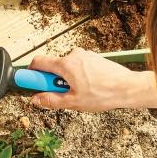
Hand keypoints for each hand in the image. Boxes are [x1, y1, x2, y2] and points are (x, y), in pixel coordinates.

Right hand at [27, 48, 156, 110]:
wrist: (128, 87)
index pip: (38, 62)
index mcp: (65, 65)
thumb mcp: (73, 102)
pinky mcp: (94, 58)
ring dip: (67, 80)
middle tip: (62, 95)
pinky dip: (78, 76)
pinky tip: (90, 88)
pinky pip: (78, 67)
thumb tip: (36, 99)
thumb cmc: (104, 94)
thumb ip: (51, 100)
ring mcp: (85, 55)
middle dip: (53, 81)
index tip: (28, 83)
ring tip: (81, 93)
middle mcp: (74, 55)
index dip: (30, 74)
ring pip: (67, 68)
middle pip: (53, 67)